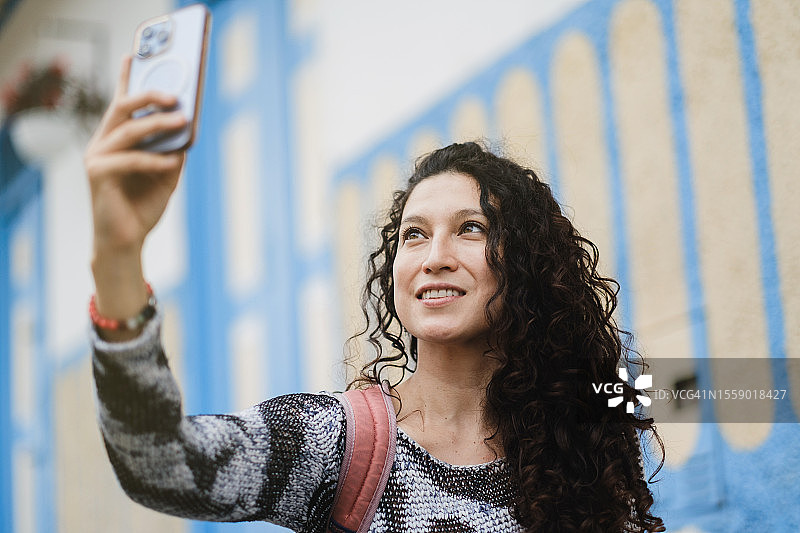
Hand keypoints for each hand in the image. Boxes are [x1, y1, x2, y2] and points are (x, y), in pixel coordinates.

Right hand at [85, 55, 187, 253]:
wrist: (126, 241)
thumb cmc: (143, 207)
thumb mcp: (165, 176)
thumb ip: (172, 153)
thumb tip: (187, 132)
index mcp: (116, 139)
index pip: (120, 104)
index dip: (126, 79)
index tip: (133, 55)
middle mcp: (102, 142)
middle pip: (122, 108)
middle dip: (148, 96)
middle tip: (174, 95)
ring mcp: (97, 157)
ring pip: (128, 131)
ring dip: (156, 124)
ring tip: (182, 120)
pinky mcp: (98, 174)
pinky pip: (130, 160)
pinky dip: (153, 160)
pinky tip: (172, 162)